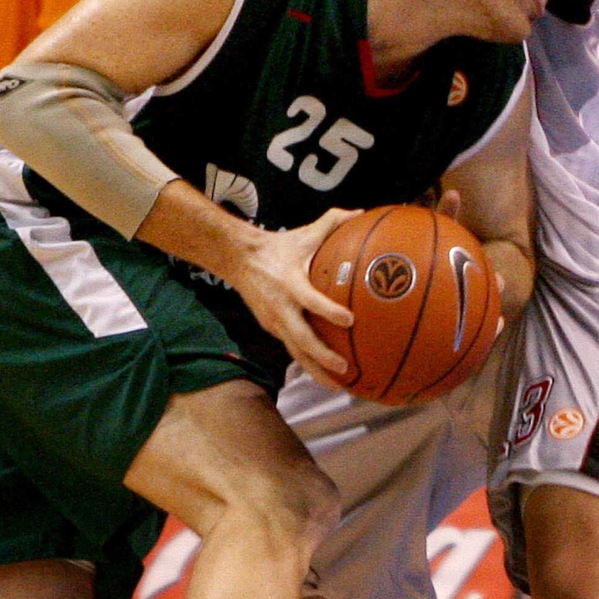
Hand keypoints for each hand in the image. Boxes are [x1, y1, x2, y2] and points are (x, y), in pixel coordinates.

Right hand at [228, 209, 356, 387]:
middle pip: (301, 339)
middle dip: (322, 356)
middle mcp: (281, 308)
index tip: (349, 320)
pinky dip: (308, 363)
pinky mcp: (271, 328)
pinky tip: (325, 375)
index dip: (328, 311)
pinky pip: (292, 349)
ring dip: (316, 371)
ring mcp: (274, 322)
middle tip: (345, 368)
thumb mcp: (304, 233)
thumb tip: (361, 212)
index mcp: (290, 284)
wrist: (238, 258)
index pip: (310, 301)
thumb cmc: (277, 246)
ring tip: (338, 386)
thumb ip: (333, 222)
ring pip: (296, 353)